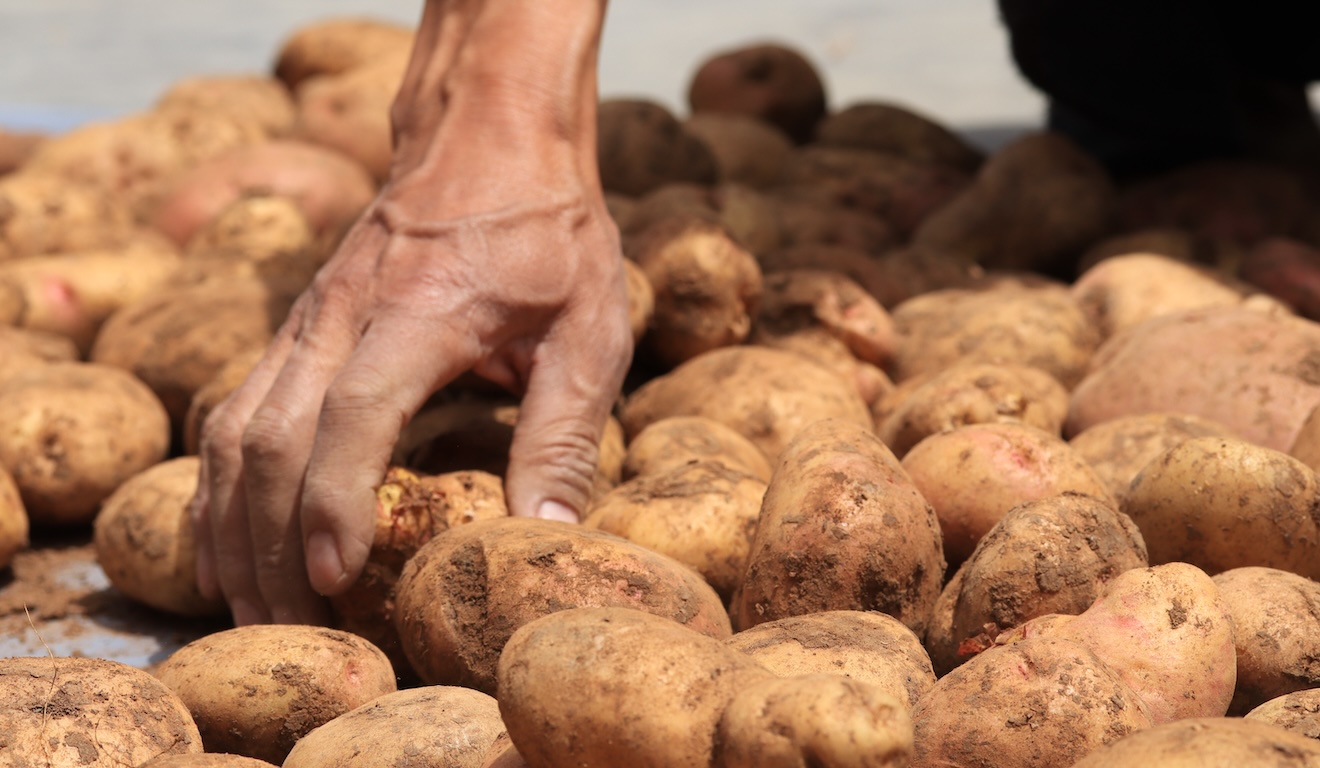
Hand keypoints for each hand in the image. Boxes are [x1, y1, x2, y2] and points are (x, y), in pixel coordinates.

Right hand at [190, 0, 624, 624]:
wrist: (489, 135)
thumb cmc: (548, 233)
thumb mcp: (587, 328)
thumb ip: (562, 432)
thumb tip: (545, 537)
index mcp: (419, 311)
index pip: (350, 416)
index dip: (334, 503)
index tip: (334, 577)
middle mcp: (341, 314)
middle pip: (273, 437)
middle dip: (271, 540)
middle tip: (290, 626)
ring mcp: (308, 319)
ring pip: (236, 429)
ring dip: (234, 523)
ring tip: (248, 607)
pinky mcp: (297, 328)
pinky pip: (236, 411)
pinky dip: (222, 483)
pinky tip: (227, 541)